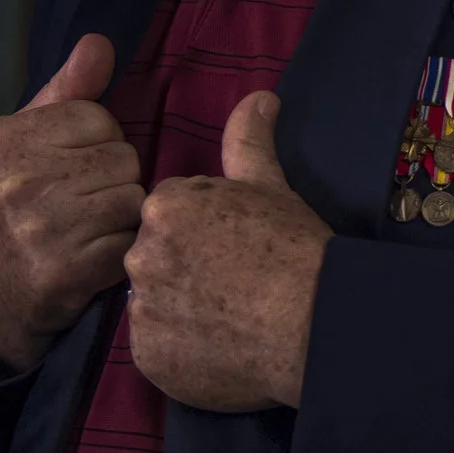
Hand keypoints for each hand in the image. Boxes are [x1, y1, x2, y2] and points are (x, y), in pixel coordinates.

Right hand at [0, 33, 143, 369]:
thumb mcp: (28, 139)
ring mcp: (37, 229)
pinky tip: (94, 256)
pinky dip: (123, 249)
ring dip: (122, 215)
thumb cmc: (19, 201)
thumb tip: (99, 42)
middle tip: (81, 203)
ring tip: (89, 228)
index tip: (71, 167)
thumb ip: (68, 90)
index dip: (98, 143)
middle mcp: (13, 182)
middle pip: (123, 158)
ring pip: (132, 197)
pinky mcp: (64, 272)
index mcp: (1, 140)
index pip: (99, 118)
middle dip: (113, 178)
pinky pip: (131, 241)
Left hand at [125, 92, 332, 411]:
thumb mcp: (272, 187)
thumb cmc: (294, 249)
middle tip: (233, 284)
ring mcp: (142, 310)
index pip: (168, 218)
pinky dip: (180, 349)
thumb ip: (249, 141)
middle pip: (155, 258)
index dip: (204, 233)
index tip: (236, 247)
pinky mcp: (148, 356)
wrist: (312, 322)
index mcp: (164, 208)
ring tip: (227, 318)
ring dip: (180, 309)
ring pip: (154, 304)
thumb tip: (258, 96)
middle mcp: (141, 255)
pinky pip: (157, 348)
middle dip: (185, 268)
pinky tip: (218, 346)